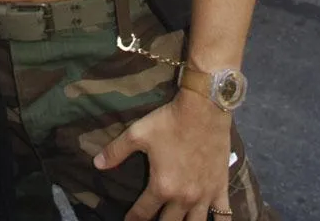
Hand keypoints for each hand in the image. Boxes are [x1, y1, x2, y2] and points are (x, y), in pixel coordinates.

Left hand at [93, 89, 231, 220]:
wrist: (204, 109)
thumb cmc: (170, 121)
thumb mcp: (138, 133)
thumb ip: (116, 151)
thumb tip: (96, 164)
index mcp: (162, 186)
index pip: (143, 212)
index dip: (132, 219)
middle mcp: (183, 197)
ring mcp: (204, 196)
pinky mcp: (220, 189)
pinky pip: (224, 218)